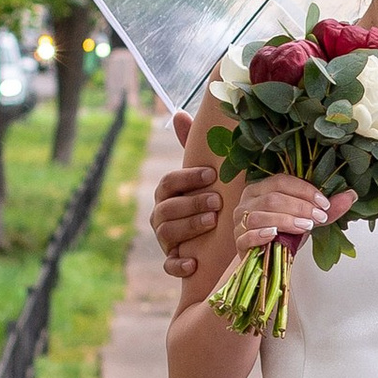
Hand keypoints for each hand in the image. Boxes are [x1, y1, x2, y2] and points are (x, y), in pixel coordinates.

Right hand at [149, 109, 222, 277]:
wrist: (212, 241)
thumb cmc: (207, 200)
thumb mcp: (203, 177)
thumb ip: (193, 148)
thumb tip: (178, 112)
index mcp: (167, 194)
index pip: (169, 182)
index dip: (187, 178)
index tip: (211, 175)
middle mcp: (161, 215)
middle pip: (168, 208)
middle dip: (192, 203)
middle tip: (216, 201)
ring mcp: (165, 240)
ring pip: (168, 233)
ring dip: (190, 226)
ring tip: (212, 221)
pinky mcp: (173, 261)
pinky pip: (168, 266)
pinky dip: (179, 265)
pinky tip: (194, 263)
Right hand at [235, 172, 354, 252]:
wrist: (267, 259)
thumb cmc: (284, 235)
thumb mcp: (307, 219)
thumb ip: (327, 209)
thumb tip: (351, 195)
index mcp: (261, 188)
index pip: (281, 181)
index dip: (304, 190)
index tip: (324, 203)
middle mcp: (247, 201)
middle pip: (273, 198)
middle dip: (299, 207)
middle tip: (319, 217)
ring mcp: (240, 221)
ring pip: (261, 215)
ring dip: (286, 220)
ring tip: (305, 227)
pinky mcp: (238, 241)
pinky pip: (247, 235)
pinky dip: (262, 234)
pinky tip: (275, 235)